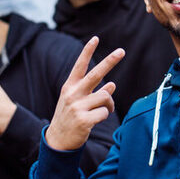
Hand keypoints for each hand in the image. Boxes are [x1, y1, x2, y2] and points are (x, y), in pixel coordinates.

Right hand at [45, 36, 124, 151]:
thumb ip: (92, 91)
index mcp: (69, 86)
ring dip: (108, 103)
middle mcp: (73, 94)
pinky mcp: (84, 120)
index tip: (95, 38)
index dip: (87, 51)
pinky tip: (95, 120)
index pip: (79, 65)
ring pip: (105, 96)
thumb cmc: (70, 116)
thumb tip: (112, 85)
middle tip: (122, 51)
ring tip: (103, 109)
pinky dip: (105, 115)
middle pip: (95, 74)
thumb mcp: (75, 100)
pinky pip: (104, 112)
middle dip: (110, 61)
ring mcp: (77, 107)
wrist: (58, 140)